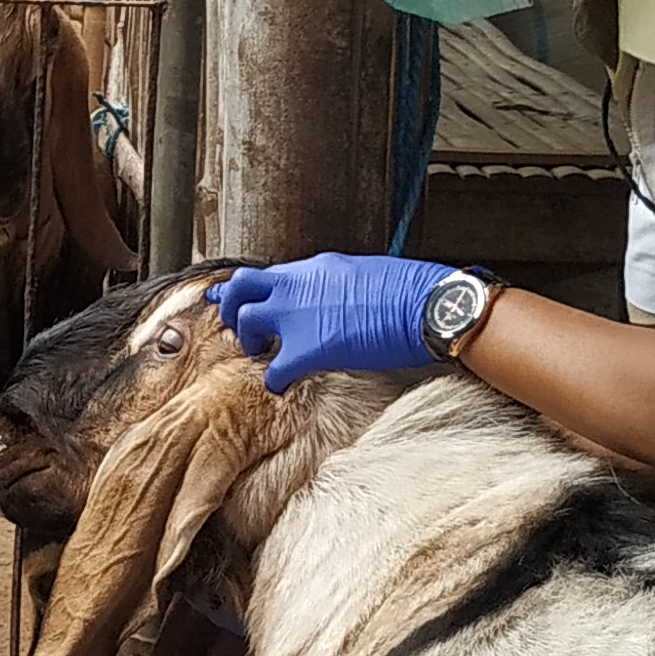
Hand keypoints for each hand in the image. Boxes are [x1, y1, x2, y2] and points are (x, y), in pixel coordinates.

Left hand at [207, 253, 450, 390]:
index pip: (267, 274)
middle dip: (232, 308)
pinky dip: (273, 381)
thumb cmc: (410, 291)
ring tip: (261, 354)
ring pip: (246, 322)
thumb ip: (336, 285)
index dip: (244, 288)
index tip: (225, 296)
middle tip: (237, 328)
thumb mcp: (364, 274)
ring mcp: (299, 314)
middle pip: (241, 288)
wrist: (429, 306)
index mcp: (316, 268)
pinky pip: (274, 370)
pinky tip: (280, 387)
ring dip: (249, 342)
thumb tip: (332, 298)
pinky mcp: (309, 348)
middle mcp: (299, 284)